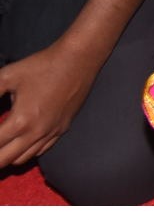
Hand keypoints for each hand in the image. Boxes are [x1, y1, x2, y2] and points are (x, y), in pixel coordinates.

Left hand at [0, 42, 96, 168]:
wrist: (79, 59)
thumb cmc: (43, 65)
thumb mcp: (7, 76)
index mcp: (20, 121)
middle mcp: (36, 132)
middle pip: (5, 160)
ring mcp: (51, 132)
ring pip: (23, 159)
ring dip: (7, 158)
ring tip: (0, 148)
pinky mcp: (62, 128)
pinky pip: (41, 150)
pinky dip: (26, 152)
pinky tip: (19, 144)